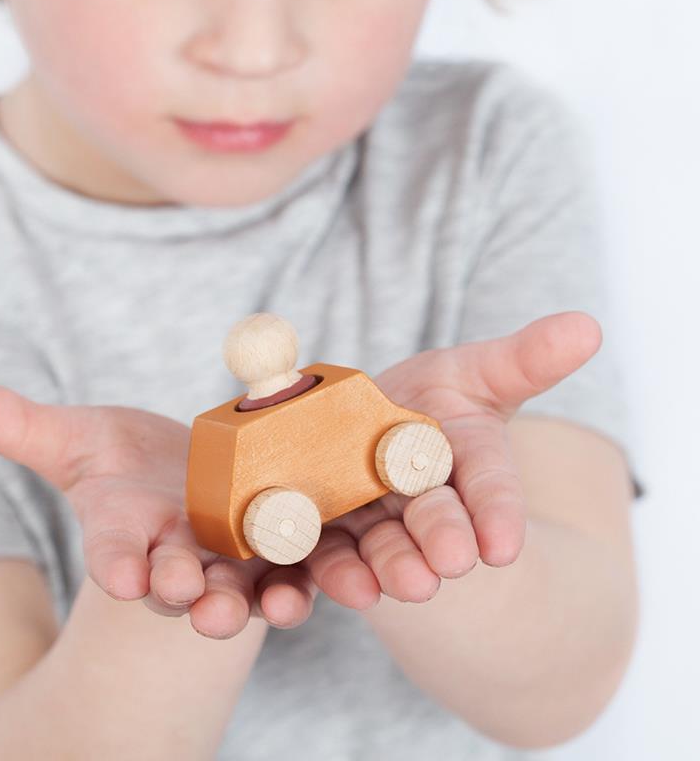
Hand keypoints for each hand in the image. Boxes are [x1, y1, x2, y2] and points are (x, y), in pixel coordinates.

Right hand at [0, 386, 318, 638]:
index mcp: (124, 532)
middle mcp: (174, 557)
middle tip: (189, 597)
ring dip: (247, 603)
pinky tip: (309, 587)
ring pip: (236, 592)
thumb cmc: (120, 462)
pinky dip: (300, 585)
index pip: (114, 552)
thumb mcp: (73, 438)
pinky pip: (288, 576)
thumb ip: (23, 426)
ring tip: (264, 607)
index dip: (116, 562)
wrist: (184, 476)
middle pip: (176, 583)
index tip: (119, 574)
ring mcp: (225, 563)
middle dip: (182, 592)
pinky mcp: (273, 554)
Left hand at [303, 310, 603, 611]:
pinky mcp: (327, 528)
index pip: (490, 487)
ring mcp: (374, 520)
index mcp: (466, 464)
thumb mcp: (476, 370)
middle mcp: (424, 502)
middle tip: (450, 562)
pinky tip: (340, 586)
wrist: (363, 419)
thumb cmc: (433, 397)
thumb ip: (524, 359)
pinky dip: (334, 572)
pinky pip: (327, 554)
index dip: (498, 513)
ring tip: (402, 583)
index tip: (504, 544)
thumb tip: (586, 326)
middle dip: (443, 538)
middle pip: (434, 520)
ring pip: (383, 547)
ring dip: (391, 566)